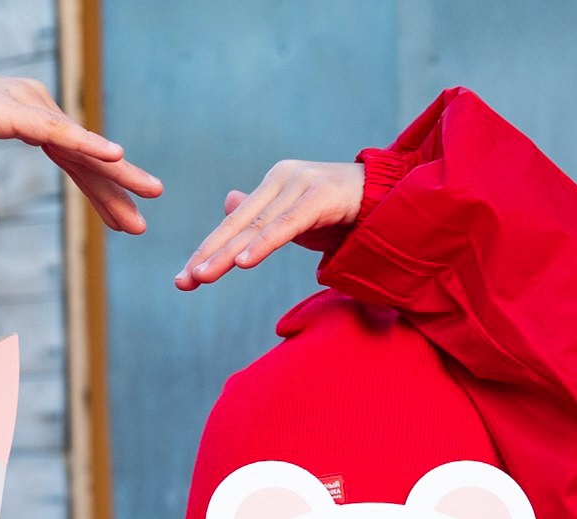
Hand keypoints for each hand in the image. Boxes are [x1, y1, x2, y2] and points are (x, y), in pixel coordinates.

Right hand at [0, 65, 161, 233]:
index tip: (123, 220)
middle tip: (143, 223)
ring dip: (116, 173)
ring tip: (149, 193)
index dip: (99, 190)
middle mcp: (32, 103)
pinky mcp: (6, 111)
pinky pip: (54, 133)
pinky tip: (115, 156)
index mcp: (25, 112)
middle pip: (83, 154)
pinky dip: (87, 145)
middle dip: (115, 189)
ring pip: (78, 146)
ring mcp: (21, 104)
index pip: (72, 157)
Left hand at [174, 159, 363, 289]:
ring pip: (257, 226)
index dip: (208, 250)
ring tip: (201, 277)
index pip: (234, 223)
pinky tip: (241, 262)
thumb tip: (229, 204)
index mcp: (273, 183)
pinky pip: (287, 225)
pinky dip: (263, 244)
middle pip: (238, 224)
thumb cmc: (345, 210)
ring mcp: (301, 184)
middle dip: (208, 255)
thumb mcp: (298, 218)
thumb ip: (265, 216)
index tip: (184, 278)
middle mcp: (282, 178)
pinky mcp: (321, 196)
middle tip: (183, 282)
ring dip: (227, 255)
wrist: (393, 194)